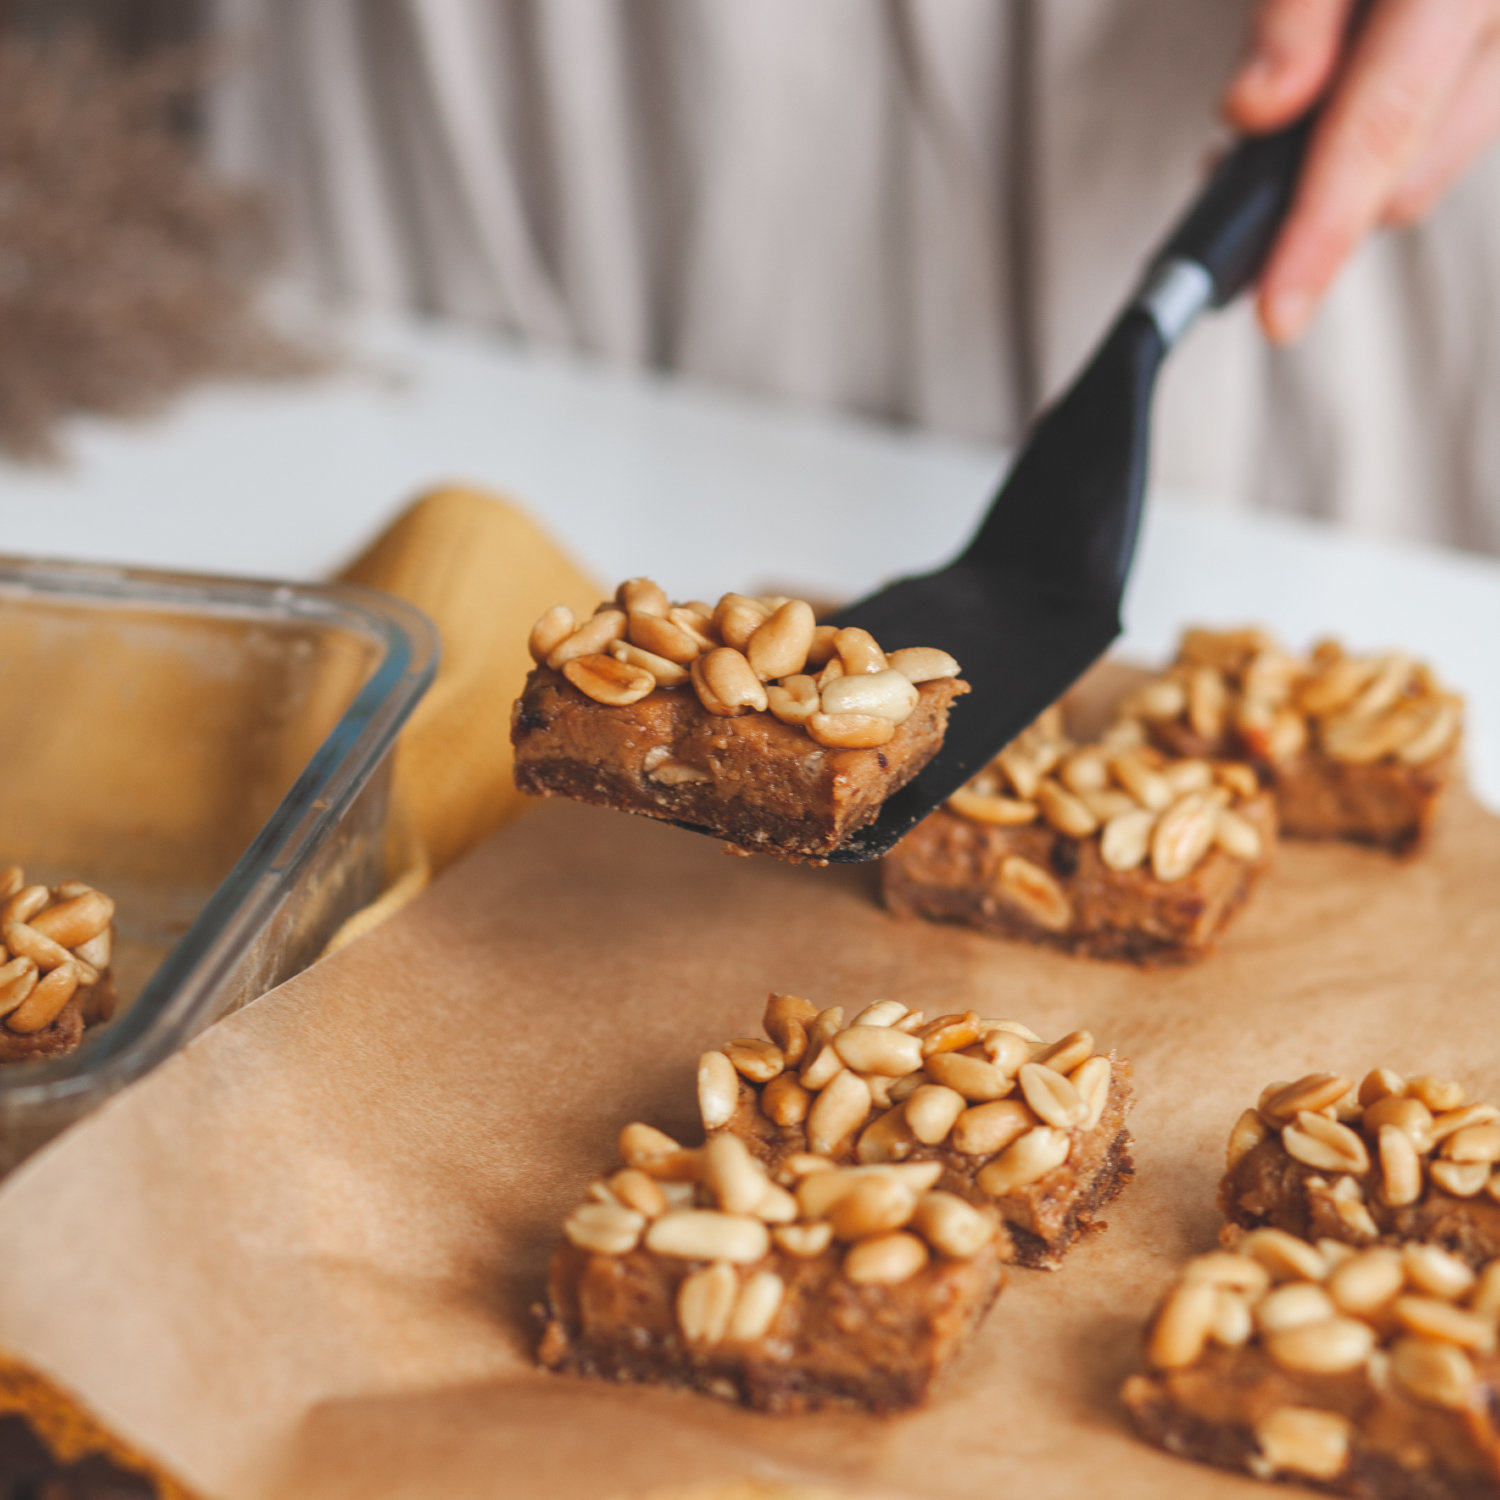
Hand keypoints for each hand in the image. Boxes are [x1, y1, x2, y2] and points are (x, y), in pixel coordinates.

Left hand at [1224, 0, 1499, 341]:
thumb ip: (1296, 9)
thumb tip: (1260, 108)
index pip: (1383, 119)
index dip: (1321, 227)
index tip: (1276, 310)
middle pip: (1414, 164)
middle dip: (1317, 204)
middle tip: (1230, 173)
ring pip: (1435, 162)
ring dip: (1352, 174)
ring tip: (1281, 122)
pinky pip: (1457, 127)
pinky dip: (1391, 139)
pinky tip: (1338, 108)